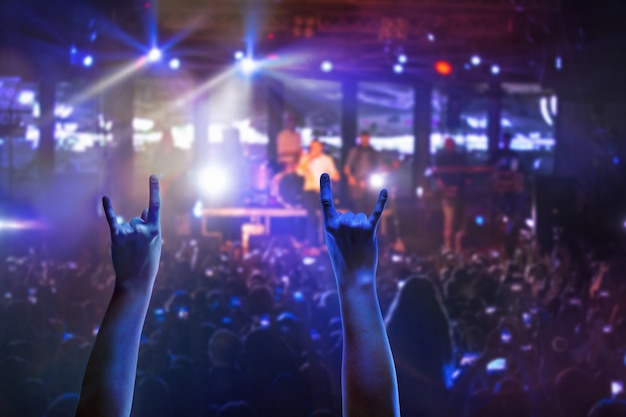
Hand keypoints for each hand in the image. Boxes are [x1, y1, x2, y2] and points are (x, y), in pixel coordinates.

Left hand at [103, 175, 161, 291]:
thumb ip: (151, 227)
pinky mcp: (117, 237)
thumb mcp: (155, 244)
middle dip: (138, 231)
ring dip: (128, 237)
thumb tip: (145, 210)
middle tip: (139, 249)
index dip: (154, 190)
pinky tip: (105, 198)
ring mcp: (129, 233)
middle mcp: (142, 229)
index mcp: (156, 230)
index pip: (155, 205)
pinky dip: (108, 209)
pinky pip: (113, 220)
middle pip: (138, 220)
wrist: (136, 281)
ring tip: (130, 252)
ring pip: (128, 226)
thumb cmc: (147, 263)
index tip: (153, 176)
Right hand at [320, 173, 386, 285]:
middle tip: (350, 244)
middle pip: (349, 214)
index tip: (324, 173)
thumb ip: (336, 226)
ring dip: (362, 229)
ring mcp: (355, 226)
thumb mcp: (332, 242)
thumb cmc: (342, 260)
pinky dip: (381, 202)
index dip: (325, 188)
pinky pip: (376, 212)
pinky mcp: (369, 230)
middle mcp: (341, 224)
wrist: (354, 276)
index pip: (326, 203)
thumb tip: (348, 216)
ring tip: (359, 244)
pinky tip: (385, 191)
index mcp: (329, 226)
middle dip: (352, 227)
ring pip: (360, 217)